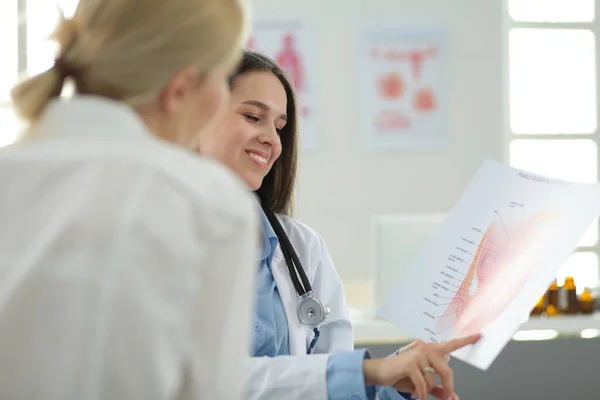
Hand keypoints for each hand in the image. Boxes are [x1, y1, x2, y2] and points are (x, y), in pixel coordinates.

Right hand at [363, 334, 479, 399]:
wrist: (381, 372)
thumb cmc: (402, 375)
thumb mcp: (423, 383)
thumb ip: (438, 389)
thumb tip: (453, 397)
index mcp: (431, 350)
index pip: (451, 345)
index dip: (465, 340)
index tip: (479, 335)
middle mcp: (426, 349)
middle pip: (446, 370)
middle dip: (447, 387)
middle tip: (447, 397)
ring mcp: (418, 355)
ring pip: (432, 379)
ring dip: (427, 390)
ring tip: (419, 393)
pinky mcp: (410, 363)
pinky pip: (422, 383)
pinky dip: (420, 393)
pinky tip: (416, 395)